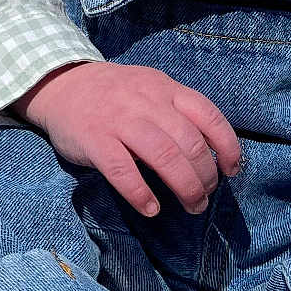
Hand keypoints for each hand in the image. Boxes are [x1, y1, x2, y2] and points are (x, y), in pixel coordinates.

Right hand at [15, 61, 241, 218]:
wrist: (59, 83)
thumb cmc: (112, 94)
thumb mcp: (148, 88)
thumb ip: (174, 111)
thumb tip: (210, 153)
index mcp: (163, 88)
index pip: (208, 116)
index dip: (227, 147)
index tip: (231, 171)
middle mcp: (145, 102)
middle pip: (189, 143)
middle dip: (205, 178)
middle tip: (203, 197)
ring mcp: (119, 120)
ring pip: (164, 157)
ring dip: (185, 188)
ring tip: (191, 205)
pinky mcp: (94, 140)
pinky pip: (124, 171)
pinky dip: (142, 194)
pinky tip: (151, 208)